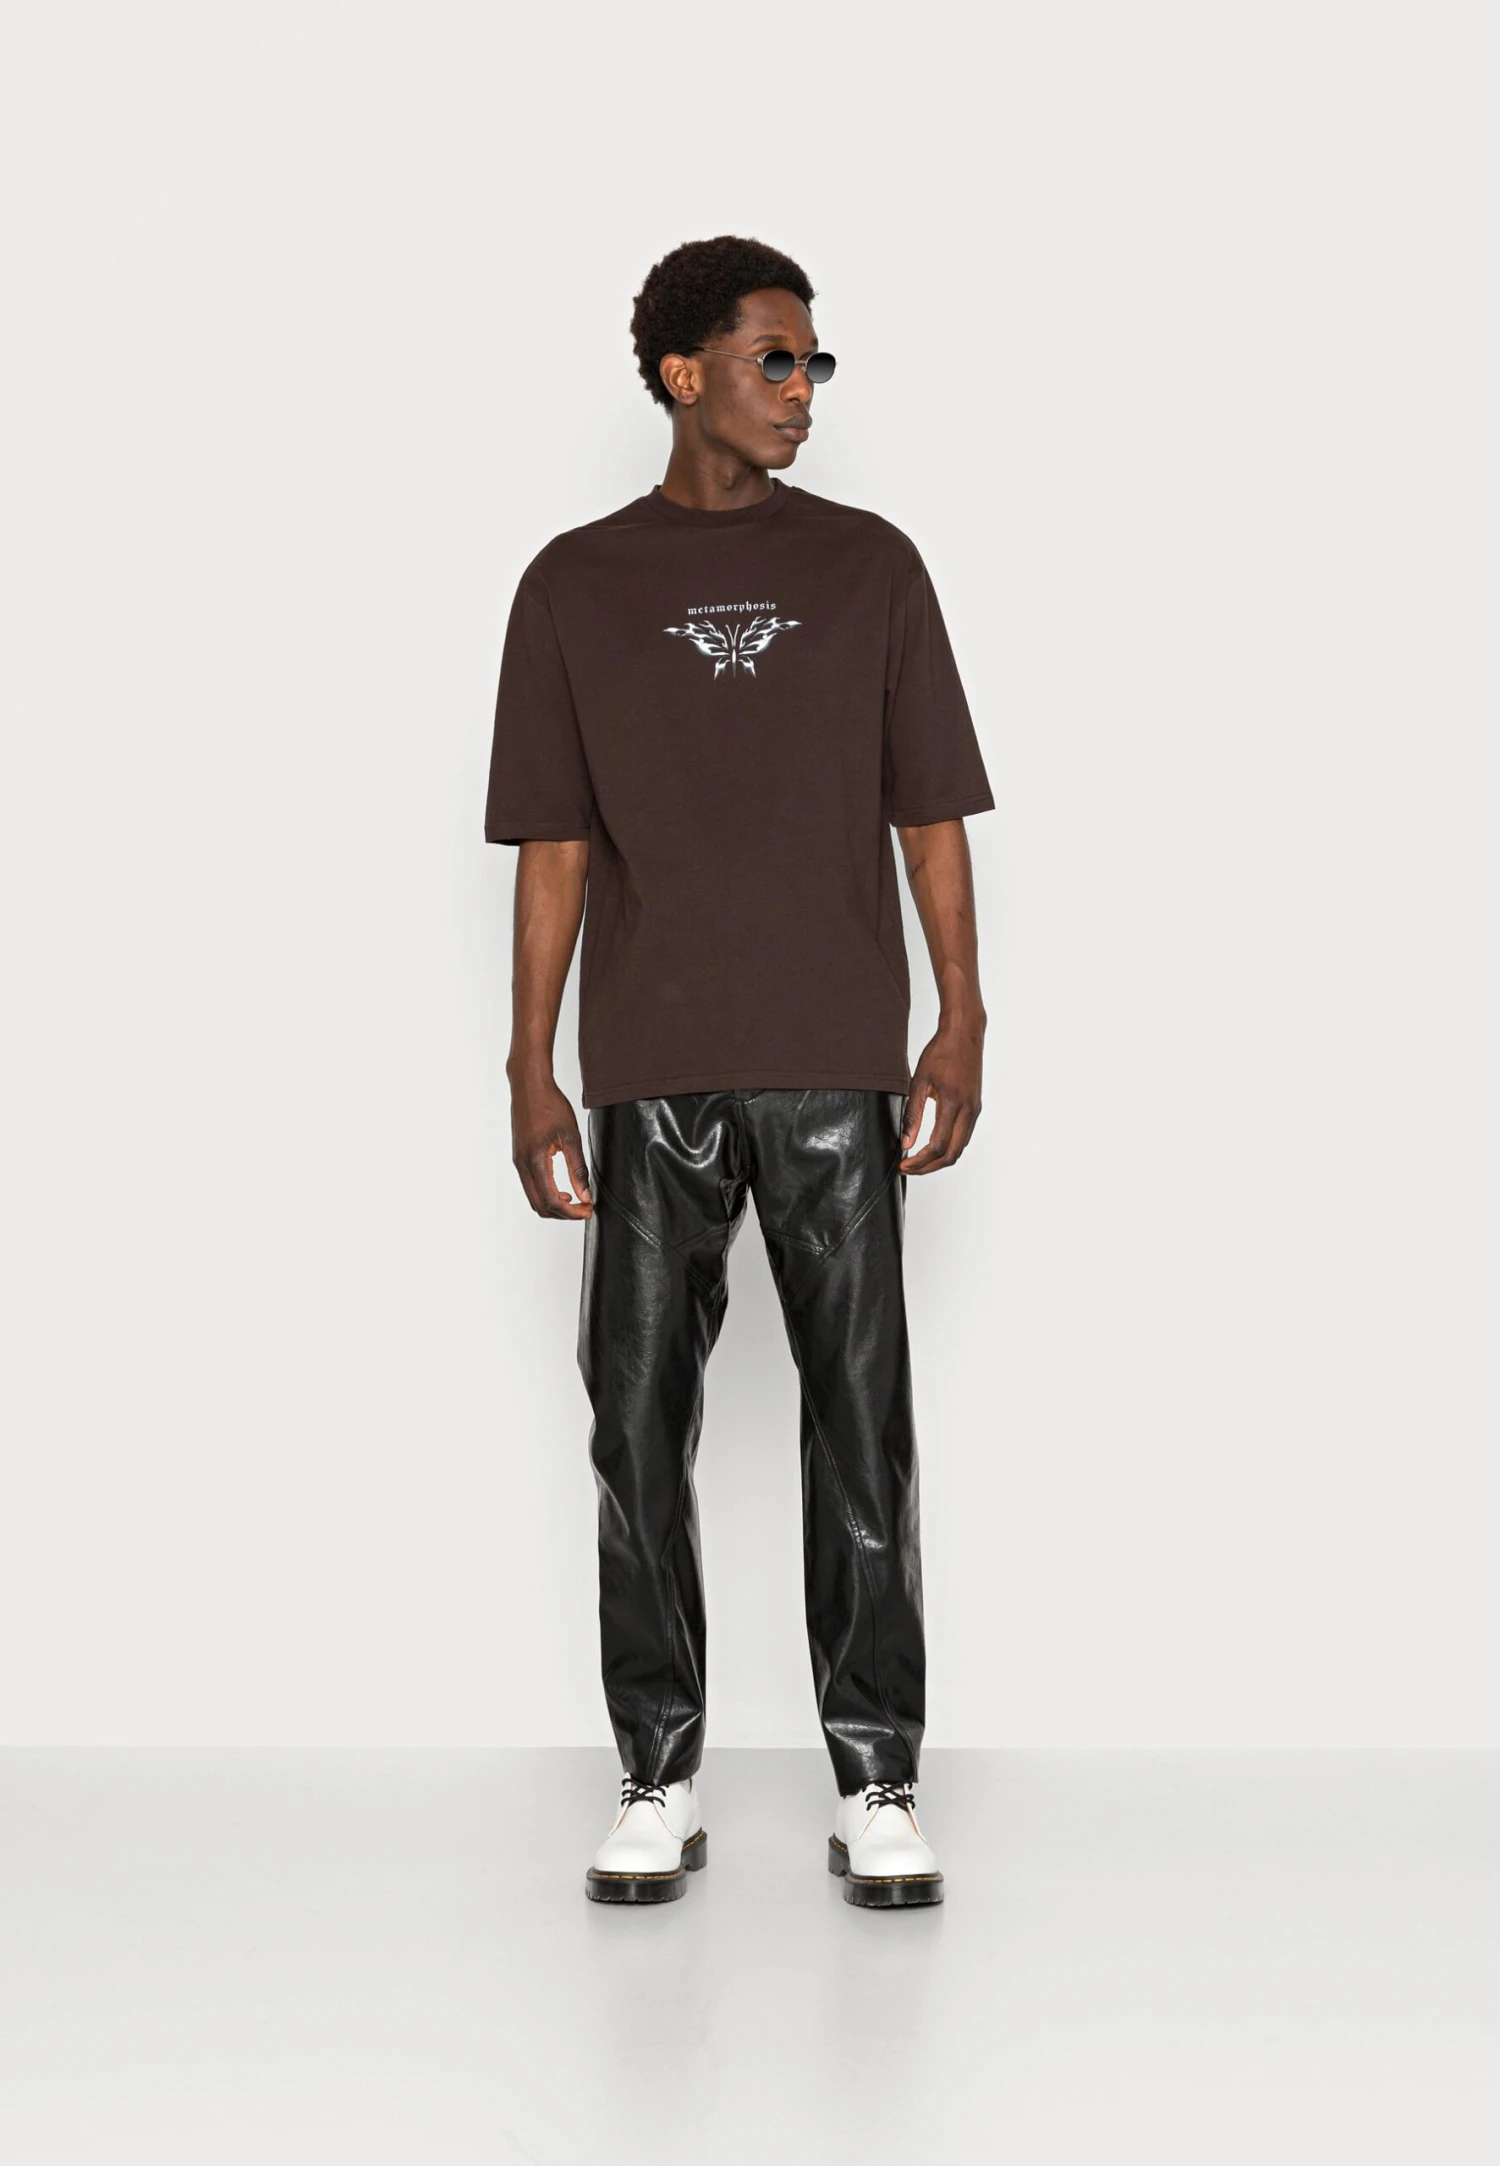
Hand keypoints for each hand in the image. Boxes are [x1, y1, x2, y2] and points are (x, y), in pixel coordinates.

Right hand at [510, 1071, 593, 1219]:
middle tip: (584, 1209)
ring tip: (575, 1201)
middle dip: (562, 1213)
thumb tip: (585, 1194)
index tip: (588, 1210)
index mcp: (535, 1161)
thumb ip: (578, 1168)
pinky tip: (562, 1189)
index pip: (551, 1201)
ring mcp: (518, 1162)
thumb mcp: (571, 1137)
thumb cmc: (550, 1105)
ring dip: (553, 1205)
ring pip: (533, 1197)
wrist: (529, 1086)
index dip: (571, 1212)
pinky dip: (546, 1194)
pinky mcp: (519, 1157)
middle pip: (539, 1205)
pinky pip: (530, 1185)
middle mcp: (522, 1165)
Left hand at [898, 1021, 983, 1174]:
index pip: (938, 1146)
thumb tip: (906, 1142)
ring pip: (960, 1148)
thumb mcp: (919, 1081)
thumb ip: (913, 1114)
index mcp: (954, 1104)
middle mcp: (969, 1111)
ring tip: (917, 1160)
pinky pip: (964, 1137)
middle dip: (929, 1167)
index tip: (903, 1165)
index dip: (919, 1161)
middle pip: (952, 1154)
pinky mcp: (975, 1108)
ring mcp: (975, 1111)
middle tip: (908, 1168)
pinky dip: (949, 1148)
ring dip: (939, 1160)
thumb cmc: (941, 1052)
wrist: (964, 1034)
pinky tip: (932, 1146)